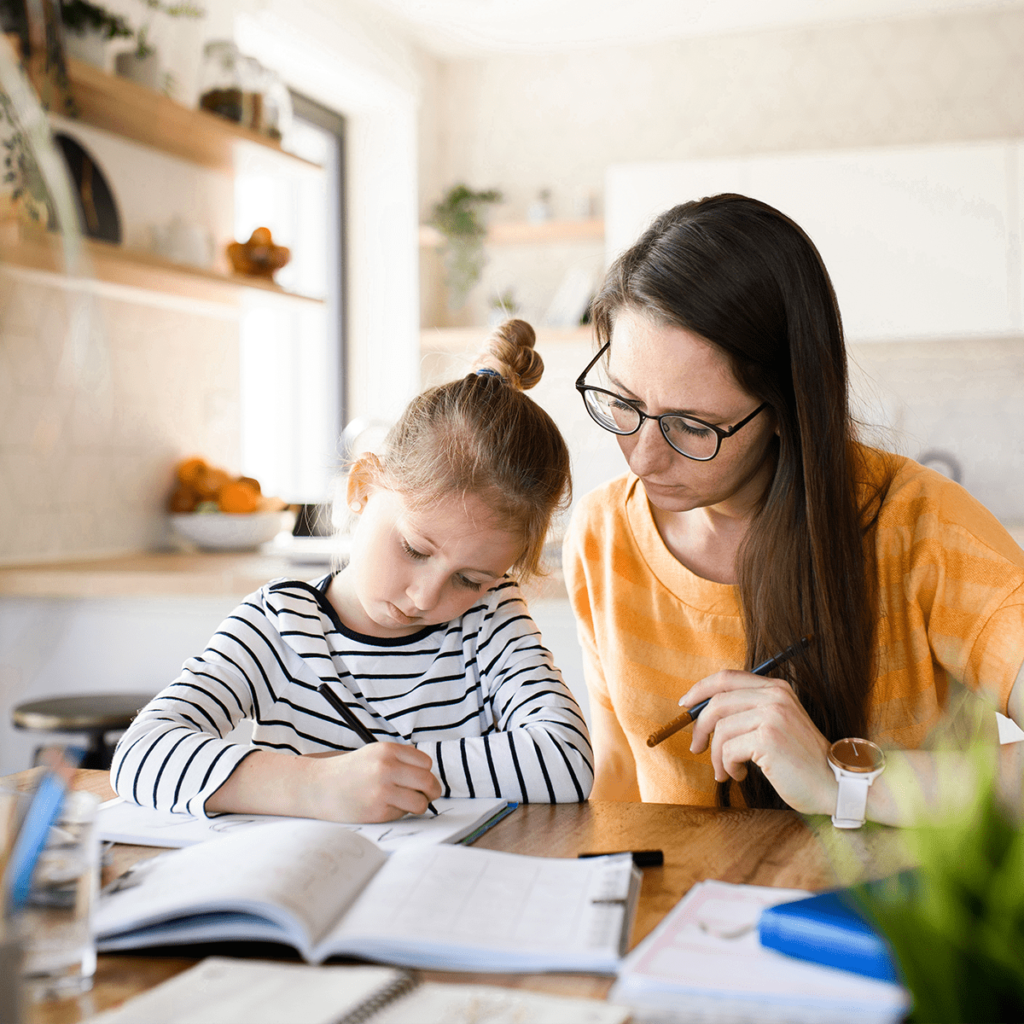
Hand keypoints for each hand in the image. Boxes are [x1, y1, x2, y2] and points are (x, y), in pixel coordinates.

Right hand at [304, 743, 441, 822]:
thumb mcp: (374, 754)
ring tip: (405, 802)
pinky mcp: (377, 811)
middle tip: (428, 795)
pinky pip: (403, 814)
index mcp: (387, 750)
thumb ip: (401, 760)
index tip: (420, 778)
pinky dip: (399, 813)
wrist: (318, 787)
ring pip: (420, 802)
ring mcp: (382, 790)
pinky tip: (383, 807)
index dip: (425, 772)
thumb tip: (430, 776)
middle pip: (428, 782)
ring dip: (418, 805)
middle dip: (432, 791)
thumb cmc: (350, 771)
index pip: (425, 763)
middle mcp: (386, 768)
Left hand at [683, 671, 835, 814]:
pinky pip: (727, 750)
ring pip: (720, 730)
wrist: (836, 784)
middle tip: (696, 748)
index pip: (727, 677)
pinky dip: (727, 766)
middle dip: (699, 727)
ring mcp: (772, 716)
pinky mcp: (768, 738)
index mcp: (776, 689)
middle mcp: (774, 697)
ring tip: (727, 771)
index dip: (700, 689)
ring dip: (716, 756)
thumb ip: (750, 712)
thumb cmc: (802, 761)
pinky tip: (740, 775)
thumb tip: (704, 713)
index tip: (685, 705)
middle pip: (716, 702)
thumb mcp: (779, 724)